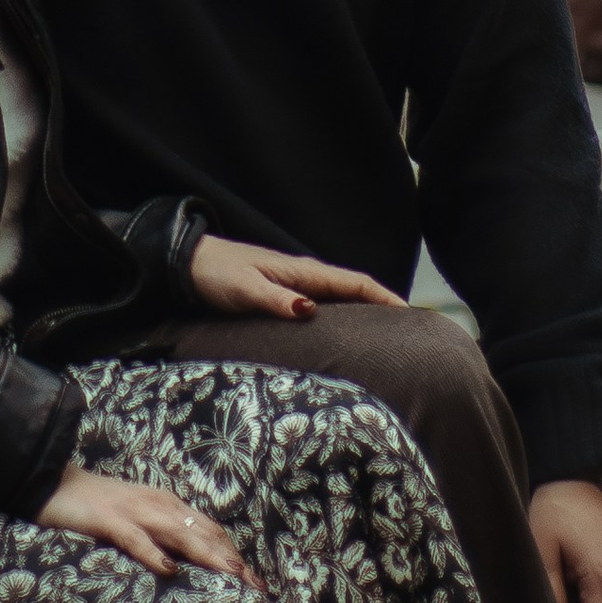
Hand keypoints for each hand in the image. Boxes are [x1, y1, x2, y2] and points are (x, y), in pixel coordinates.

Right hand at [37, 465, 256, 585]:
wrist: (56, 483)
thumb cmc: (98, 507)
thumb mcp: (138, 520)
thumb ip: (163, 536)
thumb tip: (189, 564)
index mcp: (167, 505)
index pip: (210, 530)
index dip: (234, 554)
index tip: (255, 581)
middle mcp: (158, 504)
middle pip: (203, 533)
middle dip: (232, 560)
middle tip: (256, 587)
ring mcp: (135, 510)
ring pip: (180, 533)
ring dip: (208, 555)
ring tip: (231, 576)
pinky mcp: (110, 520)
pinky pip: (136, 538)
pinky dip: (154, 553)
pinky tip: (169, 569)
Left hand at [187, 236, 404, 321]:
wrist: (190, 263)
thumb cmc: (217, 274)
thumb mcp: (244, 288)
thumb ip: (275, 299)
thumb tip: (310, 310)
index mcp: (301, 272)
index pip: (353, 282)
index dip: (383, 296)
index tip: (410, 313)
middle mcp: (304, 277)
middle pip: (354, 291)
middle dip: (384, 306)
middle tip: (411, 333)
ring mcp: (296, 287)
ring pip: (341, 300)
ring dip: (366, 314)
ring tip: (389, 339)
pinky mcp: (285, 297)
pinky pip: (325, 307)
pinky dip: (344, 317)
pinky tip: (347, 336)